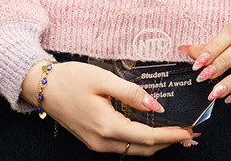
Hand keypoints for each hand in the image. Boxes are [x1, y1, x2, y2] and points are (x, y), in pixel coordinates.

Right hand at [20, 60, 193, 154]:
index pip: (147, 137)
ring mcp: (96, 144)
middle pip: (143, 149)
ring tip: (176, 135)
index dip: (171, 135)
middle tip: (189, 135)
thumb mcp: (102, 79)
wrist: (40, 86)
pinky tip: (151, 132)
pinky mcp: (93, 140)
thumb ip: (131, 93)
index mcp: (107, 126)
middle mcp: (102, 141)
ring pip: (133, 151)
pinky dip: (141, 142)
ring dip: (156, 144)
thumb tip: (156, 106)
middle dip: (168, 143)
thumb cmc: (69, 78)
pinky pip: (123, 146)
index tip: (189, 131)